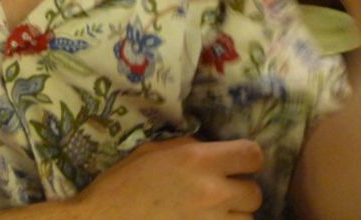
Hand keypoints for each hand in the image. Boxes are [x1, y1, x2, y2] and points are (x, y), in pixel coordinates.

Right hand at [73, 137, 263, 218]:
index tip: (237, 161)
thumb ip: (190, 147)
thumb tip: (212, 149)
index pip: (253, 155)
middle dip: (241, 190)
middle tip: (222, 190)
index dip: (248, 157)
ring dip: (234, 215)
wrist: (105, 219)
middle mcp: (212, 191)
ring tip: (211, 212)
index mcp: (198, 160)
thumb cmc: (124, 181)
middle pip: (255, 192)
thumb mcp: (154, 150)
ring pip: (248, 219)